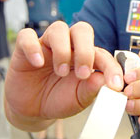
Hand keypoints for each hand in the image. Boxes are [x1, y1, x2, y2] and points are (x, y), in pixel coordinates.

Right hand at [4, 21, 123, 130]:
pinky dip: (33, 47)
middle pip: (82, 30)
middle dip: (86, 50)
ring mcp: (47, 45)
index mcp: (86, 56)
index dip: (111, 67)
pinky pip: (27, 36)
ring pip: (58, 28)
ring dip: (63, 50)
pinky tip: (37, 63)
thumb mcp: (78, 99)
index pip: (102, 53)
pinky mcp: (24, 49)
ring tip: (61, 72)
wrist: (33, 110)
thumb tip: (103, 81)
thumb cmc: (59, 99)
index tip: (115, 85)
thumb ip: (91, 90)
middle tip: (83, 74)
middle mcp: (69, 45)